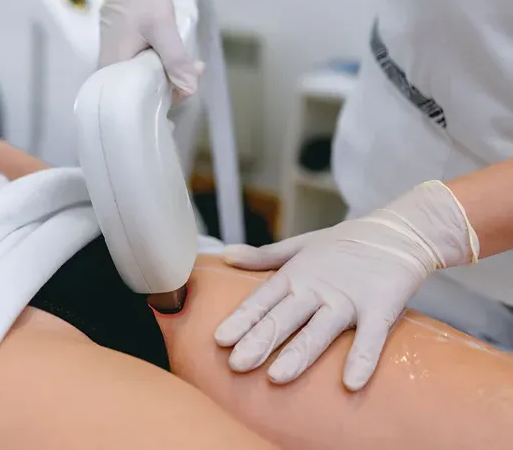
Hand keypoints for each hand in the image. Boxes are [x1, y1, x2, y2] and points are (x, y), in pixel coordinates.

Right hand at [99, 0, 203, 99]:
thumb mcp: (162, 27)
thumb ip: (175, 59)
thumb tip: (190, 89)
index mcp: (112, 68)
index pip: (139, 99)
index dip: (167, 96)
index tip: (190, 81)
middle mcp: (110, 71)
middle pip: (143, 92)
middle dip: (173, 85)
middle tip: (197, 68)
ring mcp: (117, 63)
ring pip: (146, 81)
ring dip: (171, 75)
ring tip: (194, 64)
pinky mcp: (125, 56)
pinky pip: (145, 70)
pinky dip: (164, 66)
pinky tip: (180, 60)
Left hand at [213, 181, 478, 390]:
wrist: (396, 233)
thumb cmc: (342, 245)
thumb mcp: (298, 247)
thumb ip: (262, 257)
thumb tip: (224, 255)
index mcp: (295, 275)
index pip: (262, 300)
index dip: (242, 319)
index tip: (219, 339)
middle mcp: (316, 288)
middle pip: (284, 318)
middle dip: (259, 341)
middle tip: (236, 364)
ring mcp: (347, 299)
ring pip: (319, 330)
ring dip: (299, 354)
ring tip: (277, 377)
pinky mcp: (379, 307)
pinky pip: (370, 337)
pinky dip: (362, 358)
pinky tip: (350, 383)